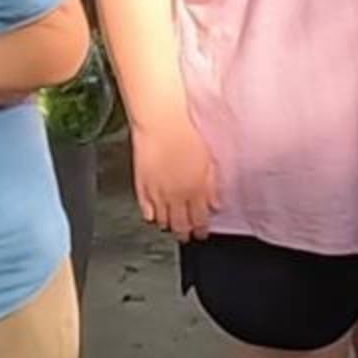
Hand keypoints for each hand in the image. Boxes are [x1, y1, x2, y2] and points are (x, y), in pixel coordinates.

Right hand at [130, 113, 216, 238]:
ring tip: (171, 228)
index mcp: (196, 190)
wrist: (161, 121)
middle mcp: (177, 195)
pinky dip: (150, 215)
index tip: (202, 233)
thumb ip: (212, 185)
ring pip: (162, 220)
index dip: (201, 230)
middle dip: (185, 234)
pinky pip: (145, 209)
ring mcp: (157, 192)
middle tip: (187, 236)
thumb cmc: (187, 133)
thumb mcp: (209, 160)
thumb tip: (216, 203)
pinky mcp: (141, 186)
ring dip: (168, 226)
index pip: (200, 220)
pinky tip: (154, 216)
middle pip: (180, 225)